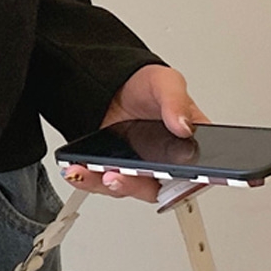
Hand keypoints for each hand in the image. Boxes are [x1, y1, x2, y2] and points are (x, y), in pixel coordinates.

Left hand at [60, 64, 210, 202]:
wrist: (112, 82)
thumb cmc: (145, 85)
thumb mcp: (166, 83)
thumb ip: (177, 102)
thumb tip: (184, 127)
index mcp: (187, 146)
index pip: (194, 173)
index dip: (185, 183)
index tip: (169, 179)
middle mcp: (164, 163)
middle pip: (156, 188)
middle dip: (134, 185)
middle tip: (117, 177)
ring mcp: (136, 167)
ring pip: (126, 187)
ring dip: (105, 184)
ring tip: (87, 173)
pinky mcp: (111, 167)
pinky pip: (101, 181)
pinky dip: (88, 179)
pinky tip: (76, 169)